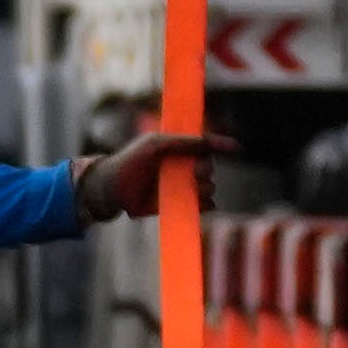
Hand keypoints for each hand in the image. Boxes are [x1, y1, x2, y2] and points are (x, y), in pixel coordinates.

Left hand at [70, 127, 217, 211]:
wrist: (112, 190)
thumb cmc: (131, 161)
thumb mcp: (156, 144)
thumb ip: (182, 142)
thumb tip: (207, 143)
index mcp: (179, 150)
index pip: (205, 145)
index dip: (221, 144)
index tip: (235, 148)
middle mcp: (183, 167)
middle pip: (209, 167)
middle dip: (204, 169)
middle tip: (192, 172)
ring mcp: (181, 187)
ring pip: (209, 187)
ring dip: (205, 187)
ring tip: (191, 188)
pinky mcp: (178, 205)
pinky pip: (203, 206)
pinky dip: (207, 205)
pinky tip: (203, 203)